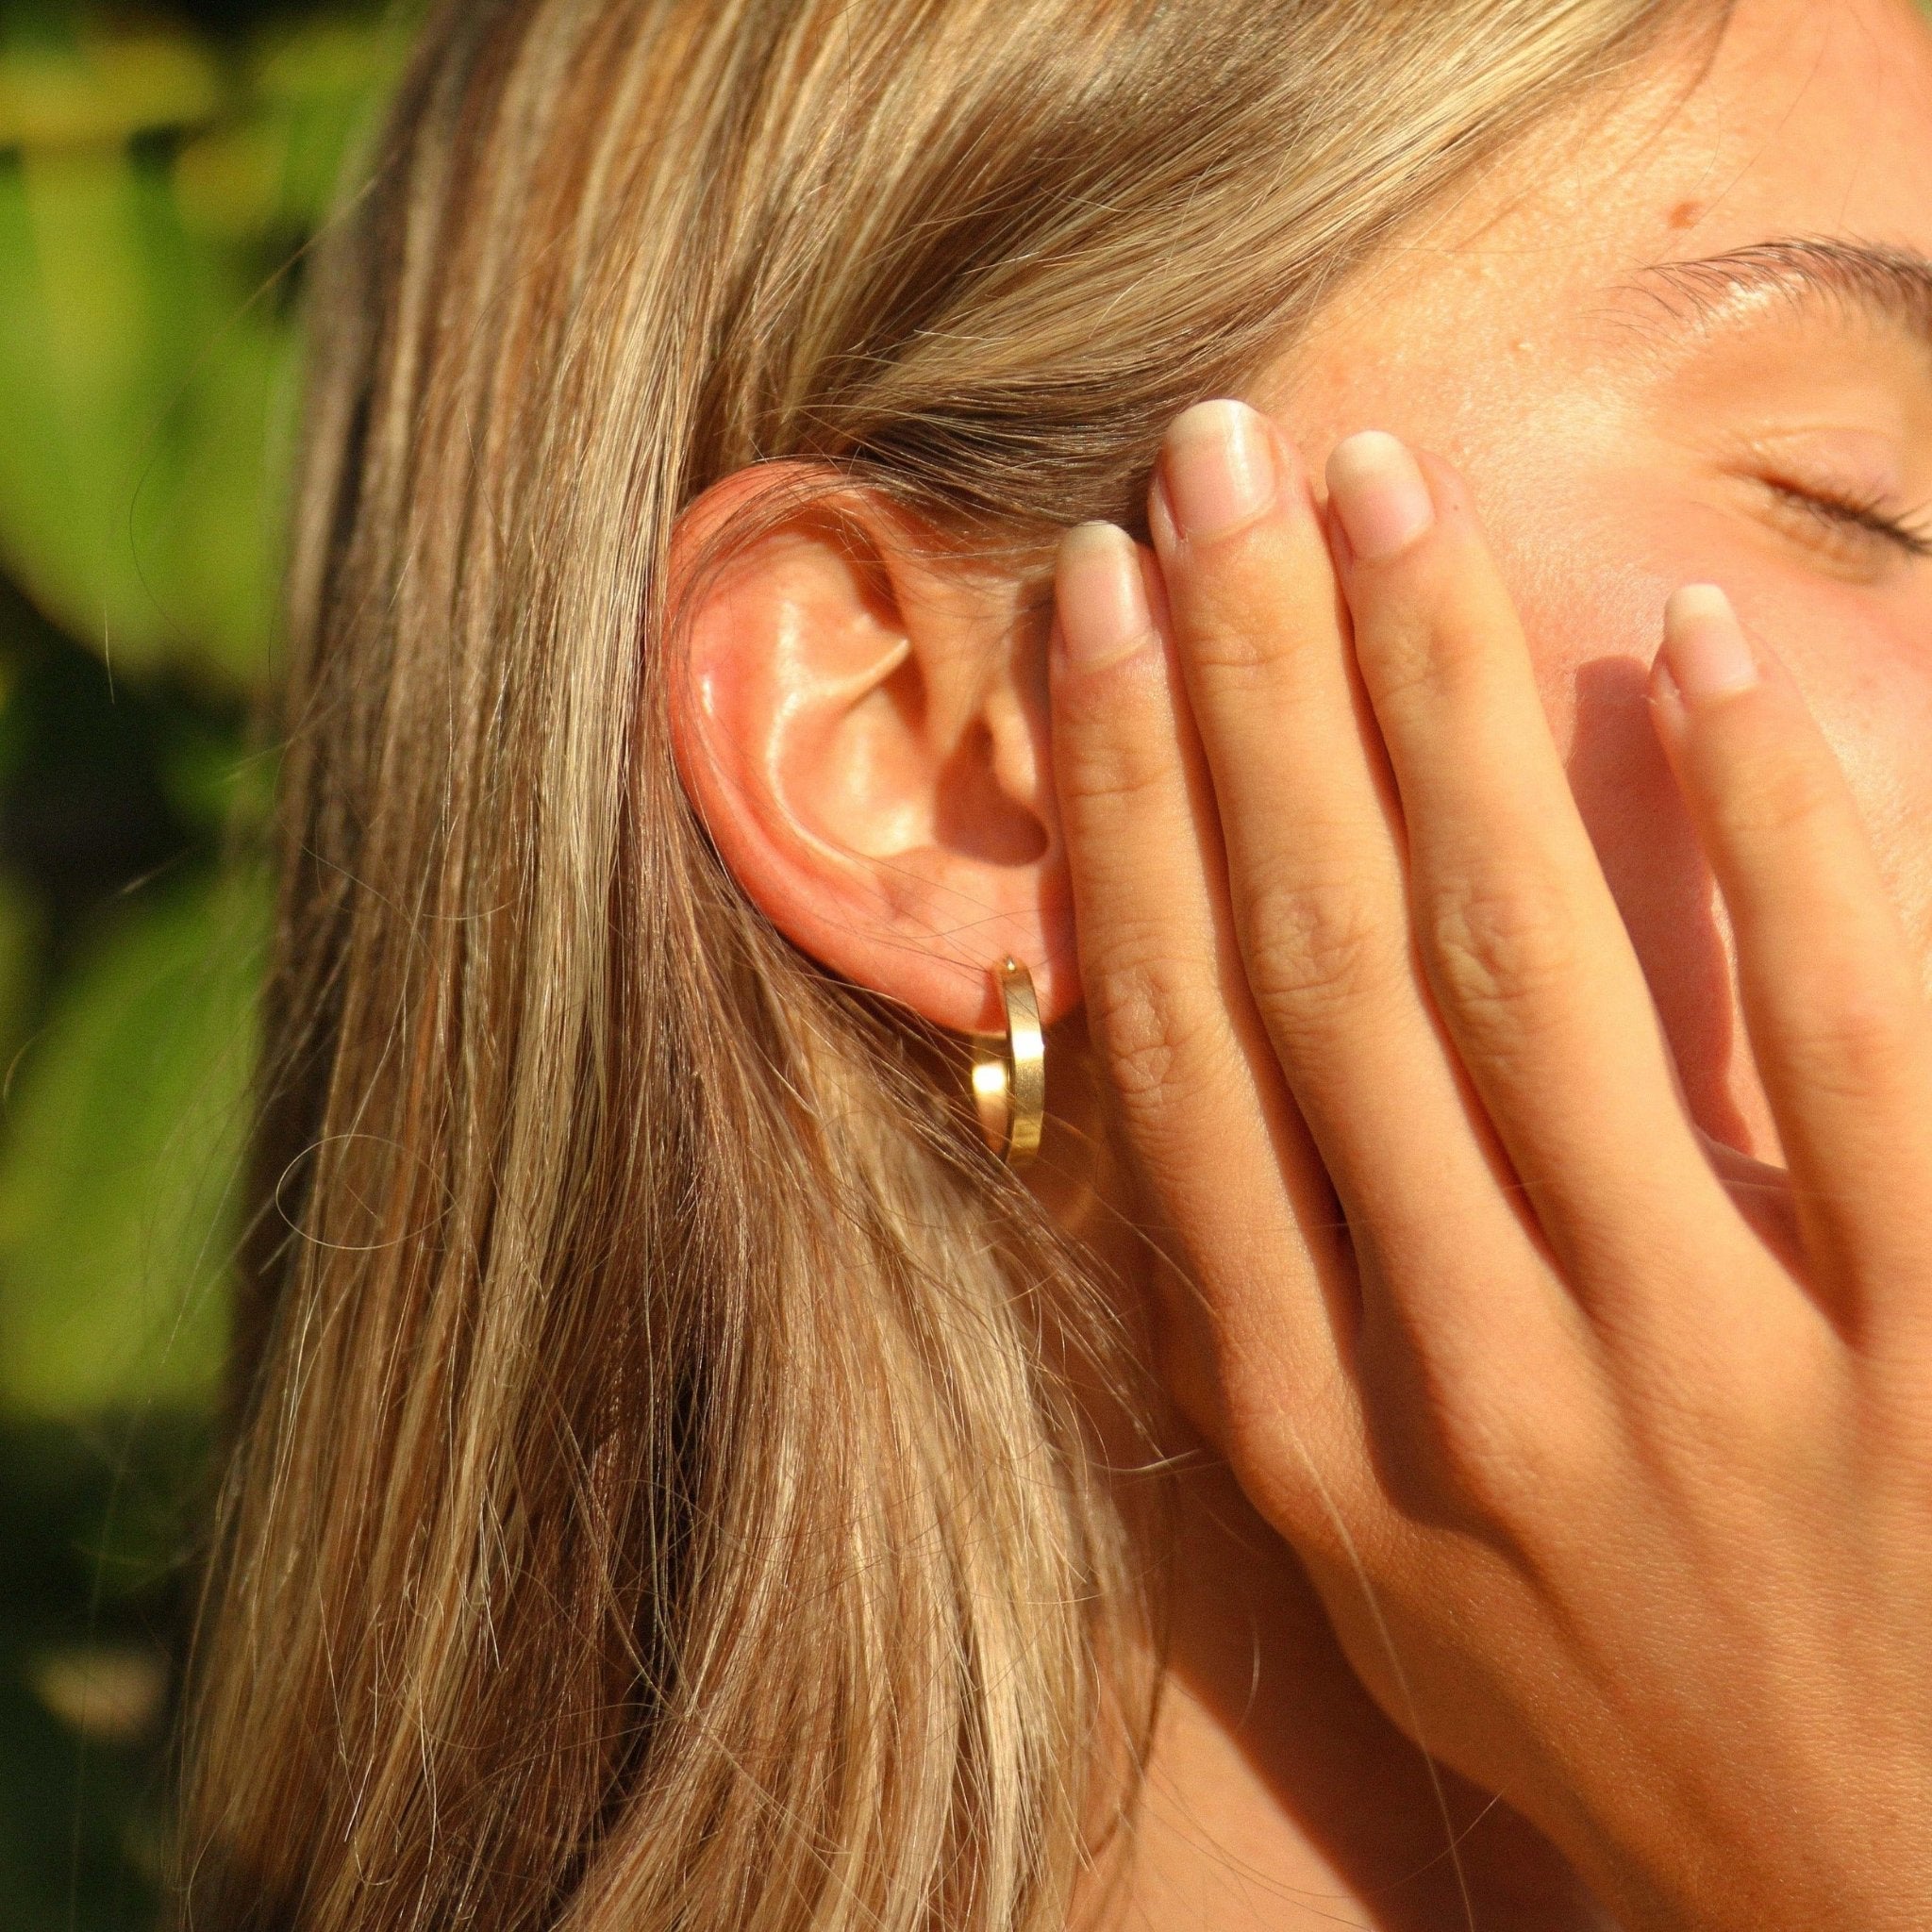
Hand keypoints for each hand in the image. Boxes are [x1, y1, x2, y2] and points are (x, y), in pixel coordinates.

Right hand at [1048, 401, 1931, 1931]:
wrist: (1885, 1923)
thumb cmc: (1618, 1712)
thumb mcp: (1387, 1571)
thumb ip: (1292, 1319)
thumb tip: (1201, 1034)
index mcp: (1317, 1447)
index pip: (1184, 1065)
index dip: (1133, 818)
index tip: (1104, 620)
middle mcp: (1472, 1400)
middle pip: (1322, 978)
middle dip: (1253, 697)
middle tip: (1217, 466)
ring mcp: (1701, 1387)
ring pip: (1527, 975)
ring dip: (1442, 708)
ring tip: (1385, 501)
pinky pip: (1845, 1049)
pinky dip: (1769, 830)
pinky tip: (1693, 654)